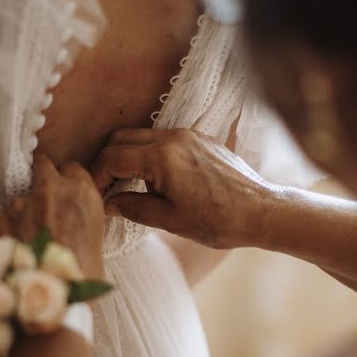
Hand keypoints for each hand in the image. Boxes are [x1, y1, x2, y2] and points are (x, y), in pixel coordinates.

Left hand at [0, 155, 105, 278]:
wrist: (53, 301)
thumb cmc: (82, 277)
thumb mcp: (95, 240)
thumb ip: (80, 217)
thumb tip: (70, 217)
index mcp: (82, 194)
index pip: (72, 167)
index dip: (67, 181)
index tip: (65, 191)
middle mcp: (51, 190)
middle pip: (42, 165)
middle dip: (42, 178)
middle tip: (44, 201)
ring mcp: (22, 204)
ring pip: (21, 198)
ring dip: (24, 212)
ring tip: (29, 239)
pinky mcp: (0, 220)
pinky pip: (4, 219)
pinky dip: (8, 231)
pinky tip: (17, 250)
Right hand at [91, 128, 273, 248]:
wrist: (262, 211)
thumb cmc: (219, 220)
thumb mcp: (171, 220)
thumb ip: (134, 208)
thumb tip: (108, 203)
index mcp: (162, 156)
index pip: (112, 157)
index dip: (96, 176)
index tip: (94, 195)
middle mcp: (173, 137)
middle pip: (122, 138)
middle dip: (107, 162)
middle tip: (104, 188)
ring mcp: (188, 135)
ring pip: (142, 136)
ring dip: (127, 157)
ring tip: (126, 186)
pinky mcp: (200, 139)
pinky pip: (163, 139)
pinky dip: (148, 154)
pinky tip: (152, 179)